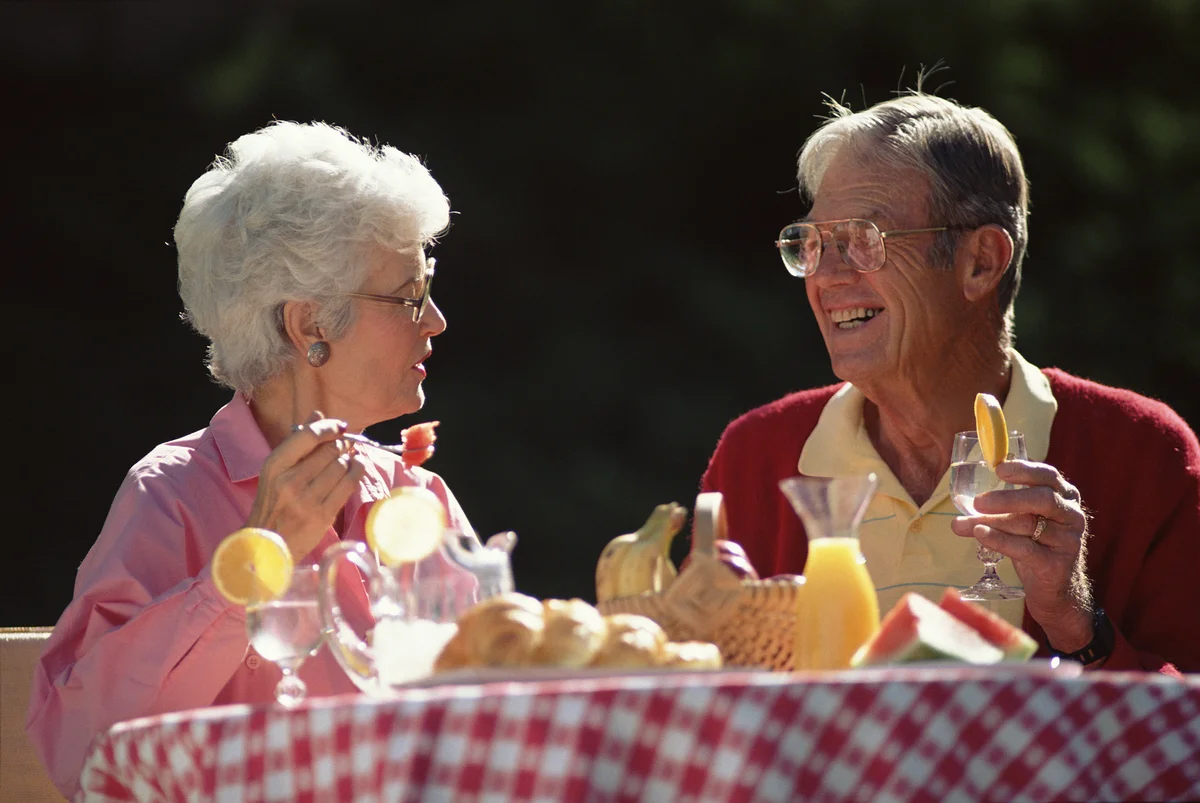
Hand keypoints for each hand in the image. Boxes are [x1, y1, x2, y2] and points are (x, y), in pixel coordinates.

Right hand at [244, 411, 367, 560]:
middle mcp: (289, 481)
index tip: (340, 426)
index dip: (329, 427)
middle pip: (329, 450)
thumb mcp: (276, 471)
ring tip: (348, 459)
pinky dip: (357, 472)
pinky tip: (356, 469)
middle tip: (345, 444)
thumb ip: (297, 441)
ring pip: (342, 465)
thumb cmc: (273, 503)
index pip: (308, 436)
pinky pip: (349, 485)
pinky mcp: (323, 514)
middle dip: (342, 444)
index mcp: (275, 466)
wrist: (268, 544)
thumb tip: (317, 413)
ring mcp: (307, 499)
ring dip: (350, 459)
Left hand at [950, 459, 1094, 651]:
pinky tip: (979, 535)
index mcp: (1064, 497)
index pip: (1048, 476)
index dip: (1025, 469)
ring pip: (1028, 525)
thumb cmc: (1036, 546)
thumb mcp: (1025, 520)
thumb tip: (961, 505)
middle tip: (978, 501)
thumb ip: (1003, 507)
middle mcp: (1071, 516)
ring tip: (962, 524)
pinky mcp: (1057, 565)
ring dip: (991, 522)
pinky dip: (1000, 541)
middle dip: (1007, 498)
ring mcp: (1067, 541)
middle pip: (1042, 499)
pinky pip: (1026, 550)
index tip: (999, 468)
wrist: (1056, 590)